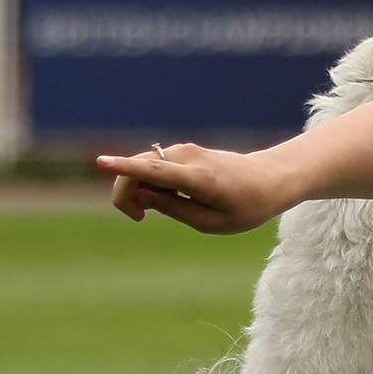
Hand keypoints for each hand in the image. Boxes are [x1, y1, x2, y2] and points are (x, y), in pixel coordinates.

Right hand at [96, 143, 294, 233]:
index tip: (99, 161)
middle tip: (140, 219)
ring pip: (143, 166)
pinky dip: (150, 182)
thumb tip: (140, 195)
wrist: (272, 179)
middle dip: (125, 194)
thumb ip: (173, 209)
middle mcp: (188, 157)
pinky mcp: (184, 152)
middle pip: (138, 169)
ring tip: (157, 210)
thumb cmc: (247, 206)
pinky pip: (154, 165)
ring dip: (138, 189)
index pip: (153, 169)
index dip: (123, 167)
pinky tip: (169, 196)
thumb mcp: (212, 222)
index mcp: (198, 178)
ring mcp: (186, 151)